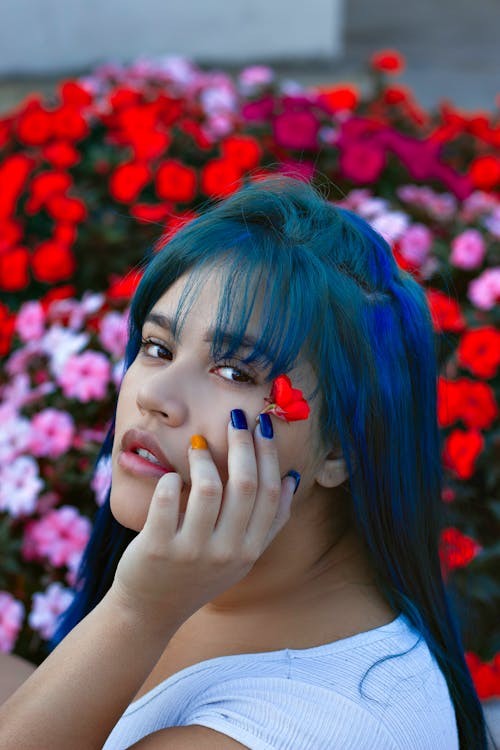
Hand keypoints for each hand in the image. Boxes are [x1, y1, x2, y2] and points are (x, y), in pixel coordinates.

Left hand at [111, 414, 296, 628]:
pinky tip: (171, 477)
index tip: (262, 424)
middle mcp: (227, 553)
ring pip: (209, 487)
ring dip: (204, 458)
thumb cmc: (198, 574)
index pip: (270, 494)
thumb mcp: (241, 556)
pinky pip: (167, 500)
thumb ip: (268, 523)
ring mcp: (192, 552)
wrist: (150, 610)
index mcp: (250, 550)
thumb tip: (291, 478)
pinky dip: (170, 480)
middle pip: (246, 485)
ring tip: (198, 444)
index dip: (269, 454)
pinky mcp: (158, 550)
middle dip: (243, 443)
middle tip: (235, 417)